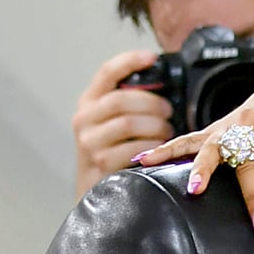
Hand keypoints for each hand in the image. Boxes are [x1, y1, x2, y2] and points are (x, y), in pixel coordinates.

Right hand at [72, 49, 175, 196]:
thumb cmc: (113, 157)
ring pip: (129, 124)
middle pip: (121, 100)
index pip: (107, 72)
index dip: (130, 61)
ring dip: (154, 126)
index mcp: (89, 103)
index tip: (152, 57)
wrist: (95, 196)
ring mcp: (90, 142)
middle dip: (151, 103)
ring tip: (167, 132)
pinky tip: (160, 150)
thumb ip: (129, 106)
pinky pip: (133, 150)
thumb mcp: (114, 126)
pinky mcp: (100, 164)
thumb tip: (163, 86)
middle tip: (168, 111)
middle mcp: (84, 119)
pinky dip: (152, 148)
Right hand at [137, 81, 253, 238]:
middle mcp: (247, 122)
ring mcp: (226, 126)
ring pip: (210, 148)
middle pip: (246, 160)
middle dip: (252, 193)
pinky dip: (163, 151)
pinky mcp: (213, 132)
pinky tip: (142, 162)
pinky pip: (186, 141)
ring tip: (192, 191)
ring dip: (201, 169)